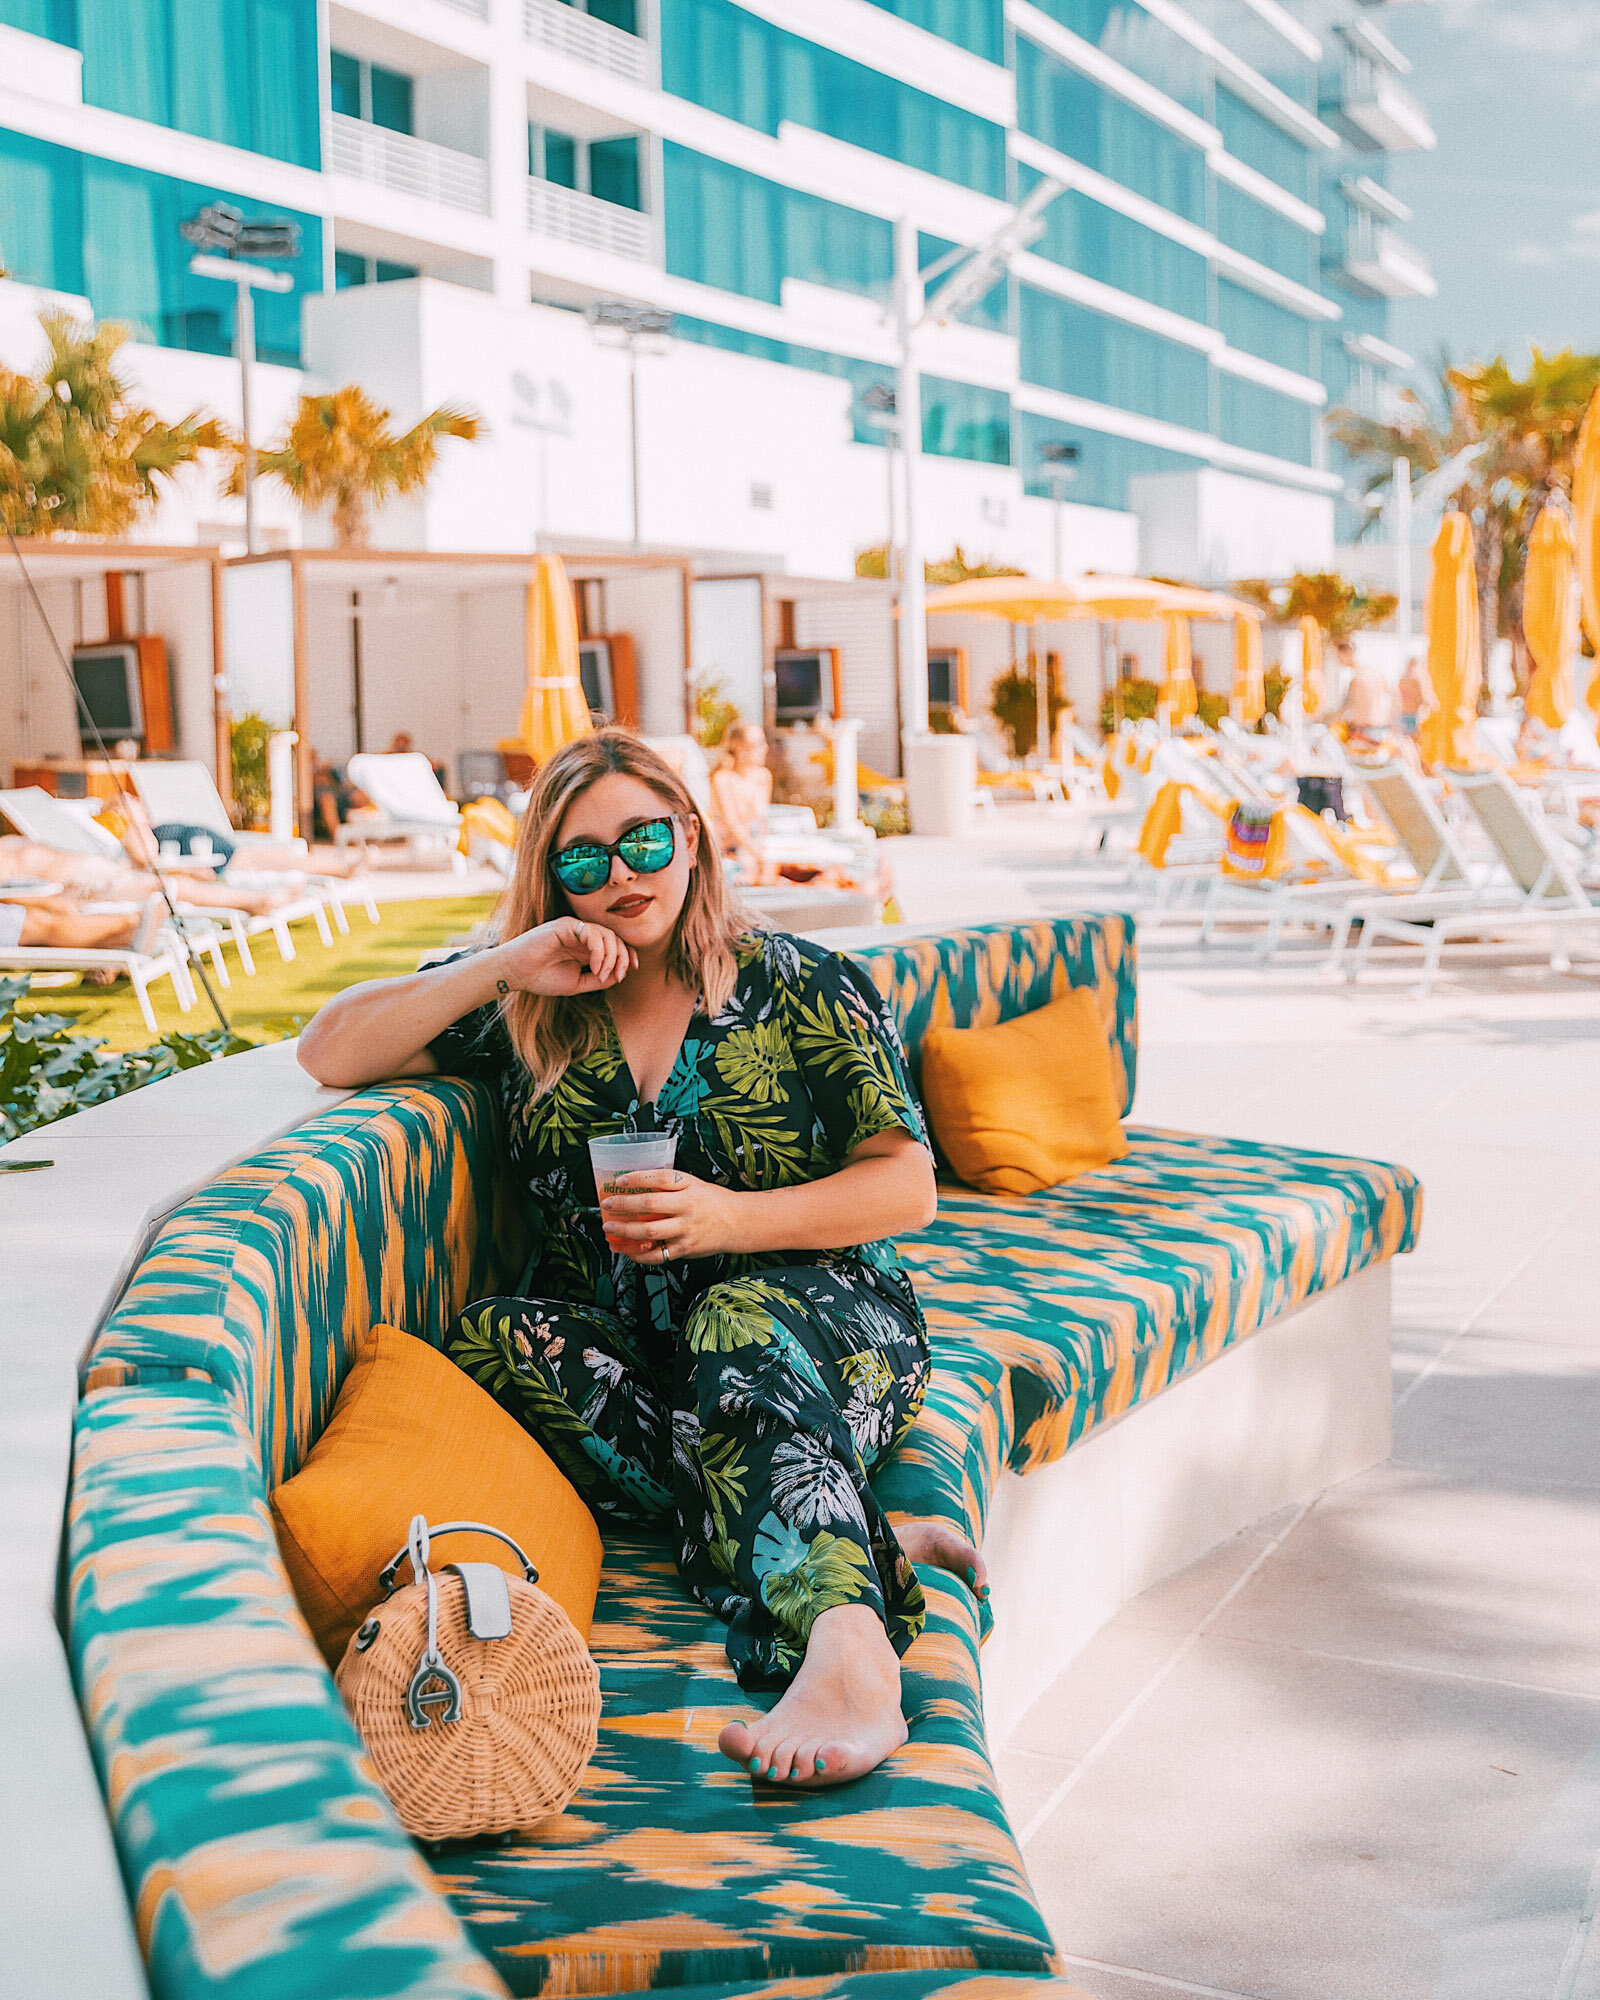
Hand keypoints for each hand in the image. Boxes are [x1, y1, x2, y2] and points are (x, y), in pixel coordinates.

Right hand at [493, 918, 635, 997]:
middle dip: (622, 957)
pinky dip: (599, 950)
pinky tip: (594, 966)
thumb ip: (598, 980)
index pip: (615, 945)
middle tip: (618, 976)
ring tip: (602, 973)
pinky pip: (592, 933)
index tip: (631, 970)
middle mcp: (582, 936)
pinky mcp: (566, 925)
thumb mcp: (577, 984)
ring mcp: (574, 929)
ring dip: (611, 956)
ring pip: (607, 934)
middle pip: (615, 938)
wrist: (515, 973)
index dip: (627, 954)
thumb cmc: (541, 978)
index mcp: (586, 948)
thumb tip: (619, 976)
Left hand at [600, 1169, 738, 1264]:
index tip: (621, 1180)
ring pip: (650, 1231)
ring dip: (625, 1231)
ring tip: (610, 1229)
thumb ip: (670, 1186)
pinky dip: (638, 1254)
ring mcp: (686, 1230)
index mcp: (689, 1187)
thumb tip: (637, 1186)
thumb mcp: (694, 1184)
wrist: (737, 1222)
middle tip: (607, 1204)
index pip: (661, 1177)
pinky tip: (627, 1250)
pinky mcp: (685, 1249)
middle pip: (650, 1204)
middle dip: (624, 1204)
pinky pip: (657, 1255)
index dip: (638, 1178)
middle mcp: (687, 1208)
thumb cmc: (712, 1201)